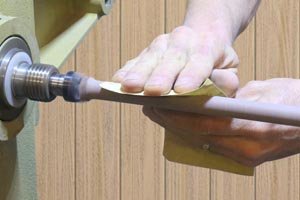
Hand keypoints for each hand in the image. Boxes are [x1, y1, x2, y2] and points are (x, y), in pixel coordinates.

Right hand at [113, 26, 238, 95]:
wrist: (201, 36)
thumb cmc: (216, 60)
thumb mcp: (230, 70)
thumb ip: (225, 82)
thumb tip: (211, 90)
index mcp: (208, 45)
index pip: (200, 60)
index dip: (191, 75)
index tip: (182, 90)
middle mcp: (183, 40)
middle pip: (171, 58)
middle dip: (161, 76)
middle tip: (153, 91)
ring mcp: (162, 44)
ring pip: (150, 57)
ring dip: (139, 73)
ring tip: (128, 86)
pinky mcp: (147, 51)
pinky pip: (136, 60)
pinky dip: (127, 70)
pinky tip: (118, 79)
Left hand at [143, 78, 299, 166]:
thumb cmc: (293, 100)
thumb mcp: (264, 90)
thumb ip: (233, 97)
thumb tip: (205, 99)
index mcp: (253, 129)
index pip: (204, 125)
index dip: (178, 116)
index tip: (158, 106)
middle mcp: (247, 149)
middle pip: (198, 138)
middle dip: (172, 124)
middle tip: (152, 110)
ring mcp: (246, 157)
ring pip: (202, 145)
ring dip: (180, 131)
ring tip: (162, 116)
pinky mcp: (246, 159)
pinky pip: (212, 148)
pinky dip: (194, 136)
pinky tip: (181, 126)